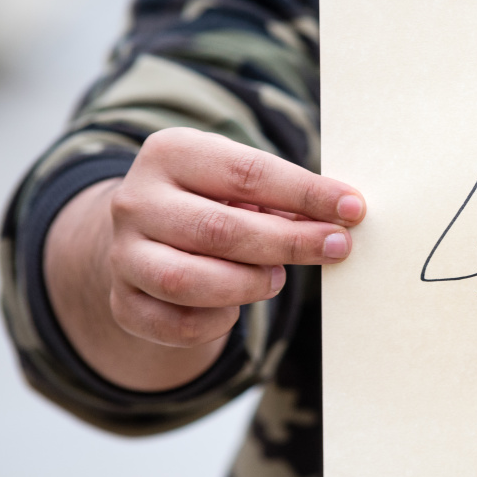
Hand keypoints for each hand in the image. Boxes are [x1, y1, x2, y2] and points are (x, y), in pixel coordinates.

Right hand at [105, 127, 365, 347]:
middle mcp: (135, 201)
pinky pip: (176, 323)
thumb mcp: (240, 184)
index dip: (306, 194)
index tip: (354, 210)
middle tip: (337, 248)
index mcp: (170, 153)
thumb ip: (283, 196)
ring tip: (276, 278)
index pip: (246, 173)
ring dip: (248, 284)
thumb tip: (346, 214)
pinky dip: (216, 322)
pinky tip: (235, 308)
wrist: (146, 238)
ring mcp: (123, 254)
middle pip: (219, 229)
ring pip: (187, 280)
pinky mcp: (123, 302)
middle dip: (289, 242)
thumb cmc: (214, 203)